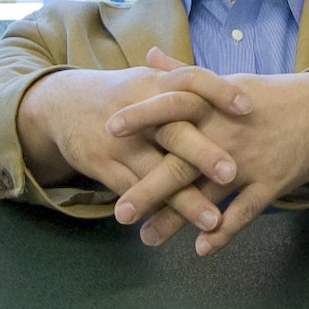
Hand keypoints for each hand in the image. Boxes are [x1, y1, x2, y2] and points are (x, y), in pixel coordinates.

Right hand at [16, 49, 246, 235]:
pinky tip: (174, 227)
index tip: (247, 106)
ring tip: (212, 220)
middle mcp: (138, 110)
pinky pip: (129, 189)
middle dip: (202, 153)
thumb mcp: (148, 81)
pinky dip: (152, 208)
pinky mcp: (100, 164)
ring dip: (183, 199)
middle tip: (231, 173)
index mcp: (154, 84)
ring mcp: (118, 141)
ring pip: (154, 172)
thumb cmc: (120, 95)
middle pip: (173, 130)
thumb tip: (237, 88)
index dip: (218, 92)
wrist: (61, 104)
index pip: (190, 81)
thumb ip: (186, 86)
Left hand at [111, 57, 308, 255]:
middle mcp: (228, 132)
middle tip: (119, 212)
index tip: (109, 129)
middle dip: (149, 188)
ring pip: (208, 194)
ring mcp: (249, 160)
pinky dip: (223, 231)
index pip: (173, 106)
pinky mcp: (271, 182)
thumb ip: (184, 74)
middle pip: (182, 161)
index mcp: (214, 105)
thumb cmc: (269, 97)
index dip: (142, 117)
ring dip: (177, 219)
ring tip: (148, 239)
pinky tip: (201, 247)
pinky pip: (244, 212)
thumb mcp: (226, 82)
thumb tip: (150, 54)